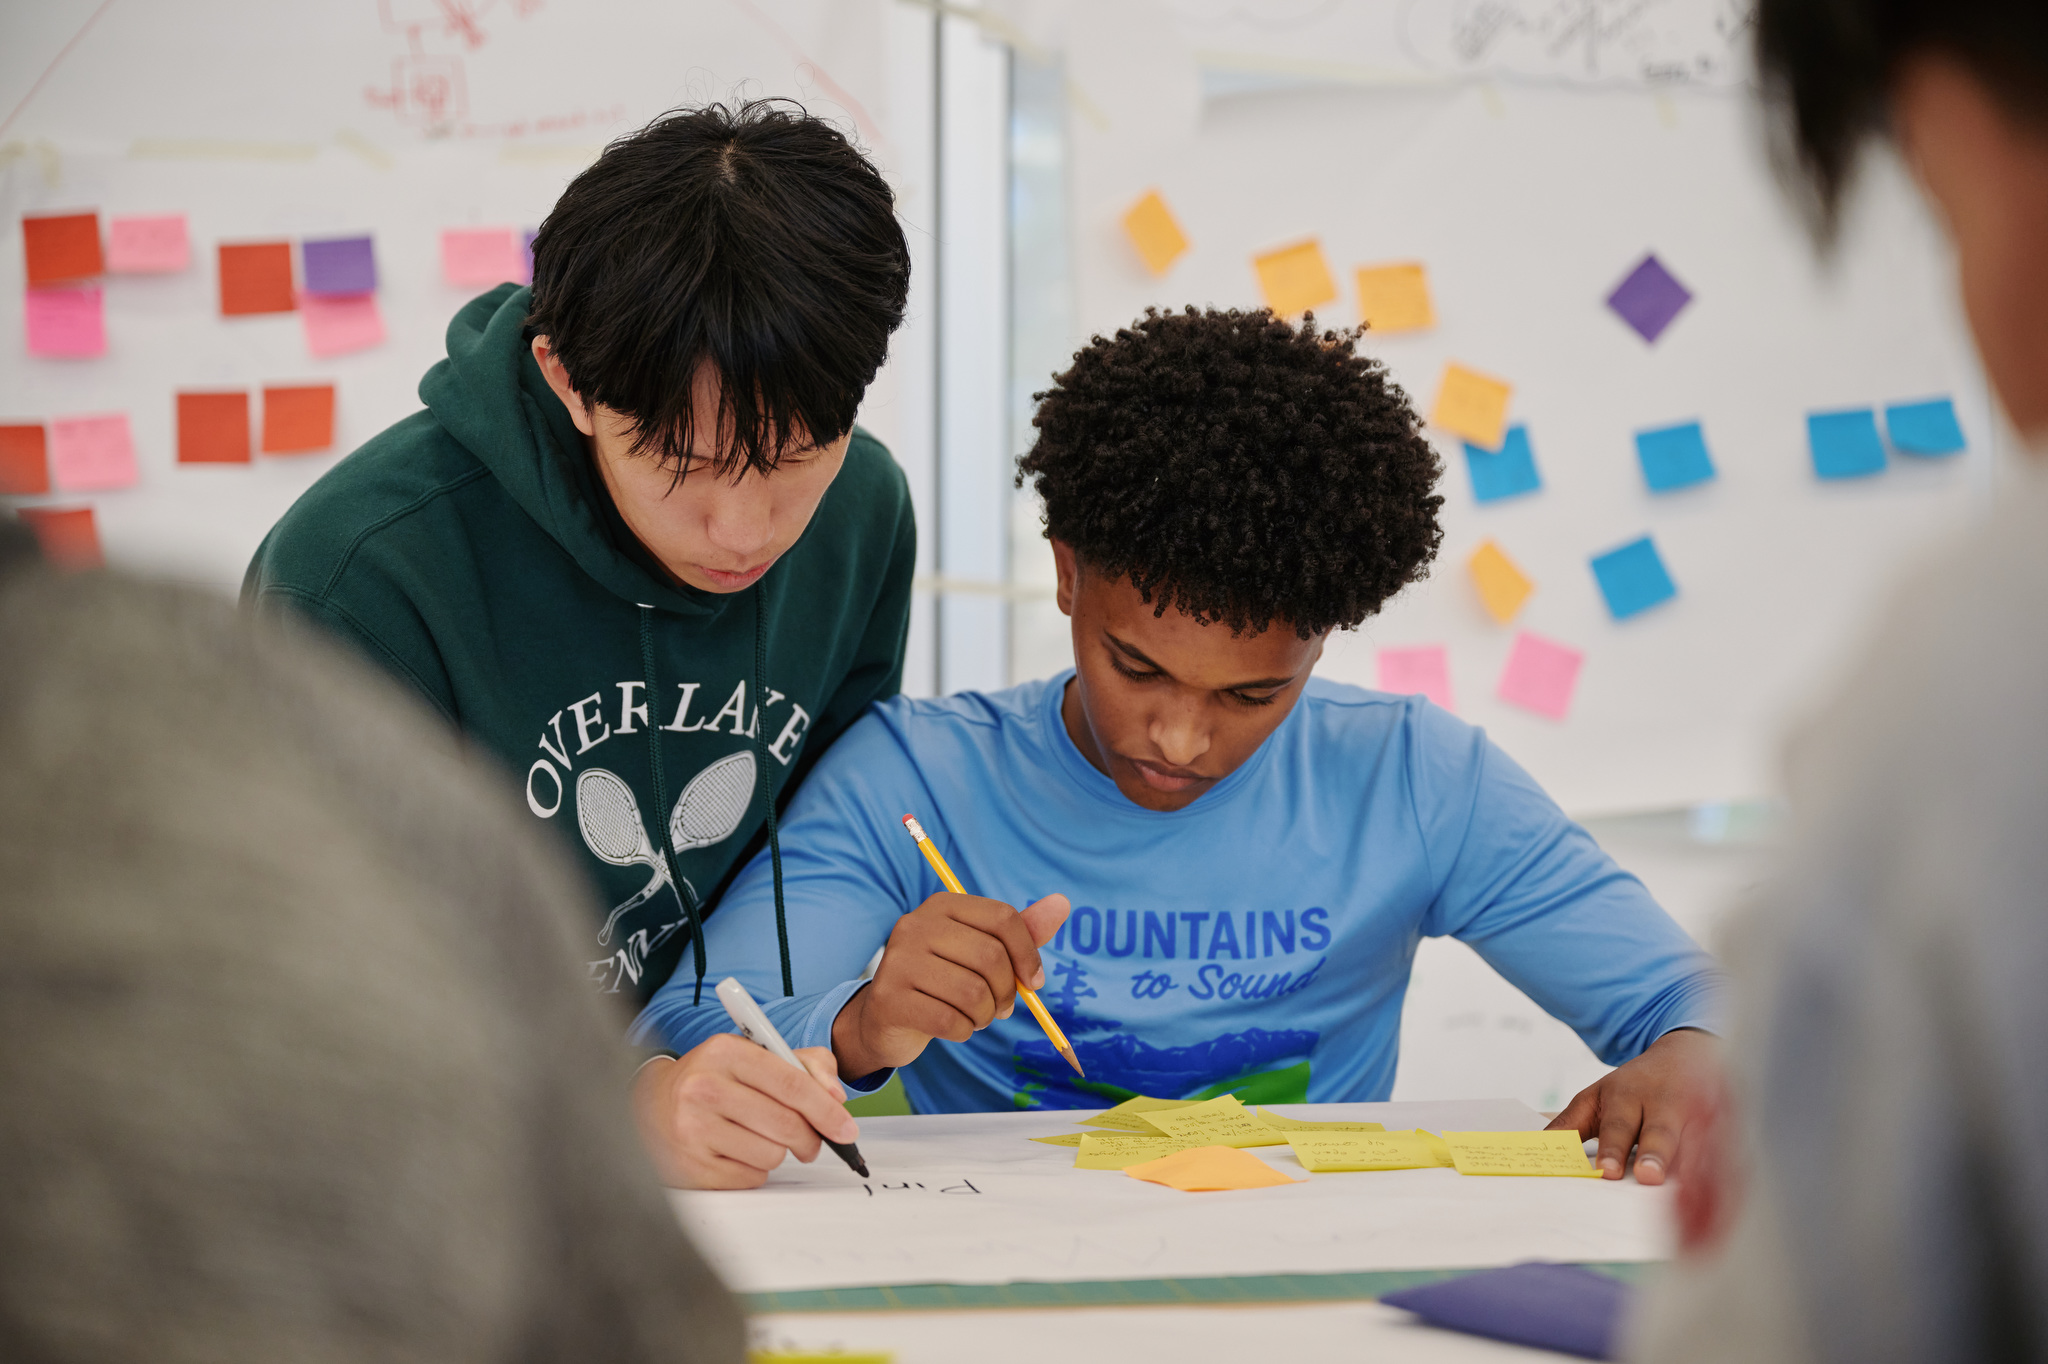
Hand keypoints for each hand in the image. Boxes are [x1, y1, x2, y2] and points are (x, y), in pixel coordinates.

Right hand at [632, 1034, 856, 1189]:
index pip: (791, 1083)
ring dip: (778, 1152)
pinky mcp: (689, 1167)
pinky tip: (737, 1152)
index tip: (847, 1130)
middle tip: (811, 1142)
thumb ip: (806, 1065)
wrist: (650, 1105)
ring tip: (759, 1138)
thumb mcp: (756, 1055)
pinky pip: (750, 1178)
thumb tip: (836, 1098)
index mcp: (725, 1052)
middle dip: (810, 1138)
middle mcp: (704, 1088)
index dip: (826, 1110)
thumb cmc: (716, 1078)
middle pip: (786, 1124)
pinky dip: (755, 1170)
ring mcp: (692, 1129)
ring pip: (771, 1155)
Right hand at [832, 891, 1070, 1077]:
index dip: (1027, 954)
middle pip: (990, 957)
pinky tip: (955, 1027)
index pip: (1002, 918)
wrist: (887, 1017)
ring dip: (985, 1015)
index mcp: (942, 905)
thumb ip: (1019, 932)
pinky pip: (951, 1022)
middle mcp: (915, 925)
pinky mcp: (889, 999)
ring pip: (973, 993)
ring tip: (975, 1016)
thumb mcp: (980, 951)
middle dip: (1007, 991)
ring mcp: (897, 961)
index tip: (1034, 982)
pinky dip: (964, 1031)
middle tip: (1001, 1007)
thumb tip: (1062, 903)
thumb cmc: (944, 979)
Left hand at [1546, 1027, 1719, 1183]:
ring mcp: (1698, 1112)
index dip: (1613, 1149)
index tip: (1608, 1172)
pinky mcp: (1725, 1123)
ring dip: (1695, 1167)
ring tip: (1690, 1191)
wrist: (1687, 1054)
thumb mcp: (1597, 1097)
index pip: (1617, 1125)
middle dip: (1655, 1154)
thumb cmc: (1635, 1087)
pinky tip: (1723, 1190)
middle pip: (1660, 1132)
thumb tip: (1536, 1147)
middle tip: (1649, 1176)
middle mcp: (1663, 1103)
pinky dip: (1724, 1171)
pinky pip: (1726, 1150)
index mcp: (1625, 1096)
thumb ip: (1569, 1123)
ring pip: (1698, 1143)